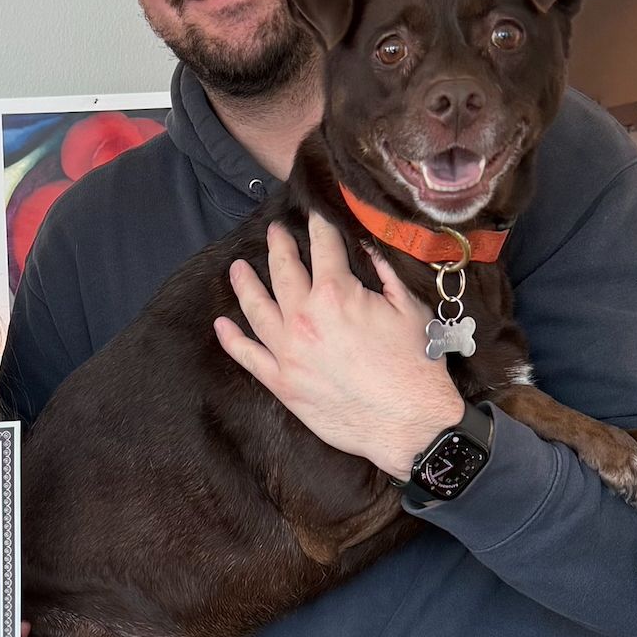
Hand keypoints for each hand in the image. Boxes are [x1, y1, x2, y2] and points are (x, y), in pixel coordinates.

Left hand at [215, 214, 465, 478]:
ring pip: (256, 308)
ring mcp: (288, 351)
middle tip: (274, 233)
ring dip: (245, 284)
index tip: (314, 215)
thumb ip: (385, 274)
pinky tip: (221, 325)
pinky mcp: (282, 383)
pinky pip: (248, 356)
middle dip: (278, 247)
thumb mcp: (409, 308)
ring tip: (236, 269)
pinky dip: (232, 340)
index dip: (319, 226)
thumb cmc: (415, 366)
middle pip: (283, 271)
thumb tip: (368, 248)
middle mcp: (304, 317)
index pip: (323, 247)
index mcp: (336, 293)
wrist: (408, 422)